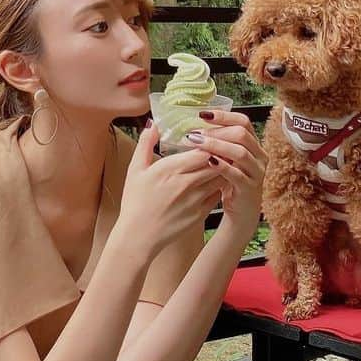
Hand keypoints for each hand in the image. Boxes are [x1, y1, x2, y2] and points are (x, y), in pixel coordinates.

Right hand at [117, 120, 227, 257]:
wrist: (139, 236)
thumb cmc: (135, 202)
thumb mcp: (135, 170)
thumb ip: (145, 144)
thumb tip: (152, 124)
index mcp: (170, 169)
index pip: (203, 149)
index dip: (211, 141)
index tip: (211, 135)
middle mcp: (186, 183)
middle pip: (216, 162)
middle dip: (222, 151)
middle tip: (224, 144)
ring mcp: (196, 199)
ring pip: (220, 177)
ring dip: (224, 168)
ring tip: (224, 160)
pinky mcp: (201, 213)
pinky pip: (218, 194)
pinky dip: (220, 185)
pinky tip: (217, 179)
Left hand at [181, 110, 265, 241]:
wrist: (241, 212)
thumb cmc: (229, 182)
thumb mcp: (226, 159)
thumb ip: (219, 143)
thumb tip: (195, 125)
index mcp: (253, 145)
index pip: (243, 121)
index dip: (224, 116)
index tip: (202, 114)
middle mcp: (259, 156)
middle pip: (242, 134)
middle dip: (216, 131)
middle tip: (194, 133)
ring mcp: (257, 172)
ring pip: (240, 152)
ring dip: (216, 145)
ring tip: (197, 143)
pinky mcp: (250, 188)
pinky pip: (237, 174)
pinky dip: (222, 166)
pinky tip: (208, 162)